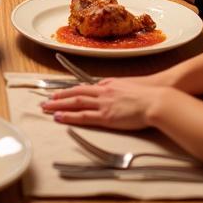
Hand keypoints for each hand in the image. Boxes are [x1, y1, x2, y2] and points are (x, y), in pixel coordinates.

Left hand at [40, 79, 171, 130]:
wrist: (157, 98)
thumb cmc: (147, 94)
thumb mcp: (128, 86)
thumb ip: (116, 88)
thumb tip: (107, 88)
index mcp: (108, 85)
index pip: (84, 87)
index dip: (70, 90)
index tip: (59, 93)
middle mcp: (102, 92)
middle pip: (75, 93)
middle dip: (59, 97)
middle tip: (45, 100)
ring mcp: (103, 104)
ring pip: (74, 103)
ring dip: (58, 105)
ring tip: (45, 107)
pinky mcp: (106, 116)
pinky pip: (83, 116)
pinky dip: (69, 116)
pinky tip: (58, 117)